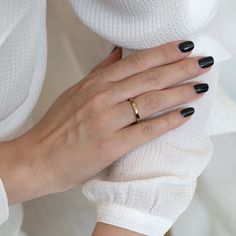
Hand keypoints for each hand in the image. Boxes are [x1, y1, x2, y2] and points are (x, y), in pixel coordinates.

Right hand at [1, 40, 212, 204]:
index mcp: (94, 84)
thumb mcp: (76, 93)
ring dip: (179, 92)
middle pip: (148, 77)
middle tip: (201, 62)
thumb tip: (118, 54)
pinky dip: (167, 121)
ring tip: (199, 87)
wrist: (39, 157)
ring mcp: (106, 120)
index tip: (183, 47)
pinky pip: (145, 130)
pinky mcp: (110, 145)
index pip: (136, 62)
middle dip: (179, 68)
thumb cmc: (57, 127)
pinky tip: (184, 115)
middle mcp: (102, 97)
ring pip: (150, 100)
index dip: (163, 52)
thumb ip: (100, 73)